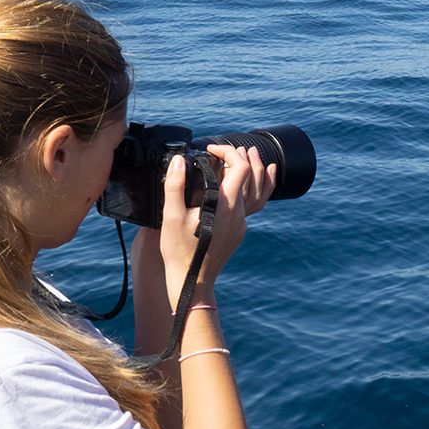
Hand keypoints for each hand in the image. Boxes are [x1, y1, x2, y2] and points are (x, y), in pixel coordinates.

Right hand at [158, 145, 274, 301]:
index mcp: (225, 205)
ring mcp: (241, 223)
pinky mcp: (238, 231)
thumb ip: (175, 184)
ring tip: (250, 157)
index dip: (228, 152)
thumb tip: (178, 160)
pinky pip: (250, 204)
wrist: (192, 281)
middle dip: (243, 157)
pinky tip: (244, 186)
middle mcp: (238, 213)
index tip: (211, 149)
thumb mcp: (171, 215)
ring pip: (256, 191)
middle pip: (253, 176)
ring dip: (254, 171)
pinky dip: (251, 188)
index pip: (240, 167)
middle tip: (230, 148)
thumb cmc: (179, 250)